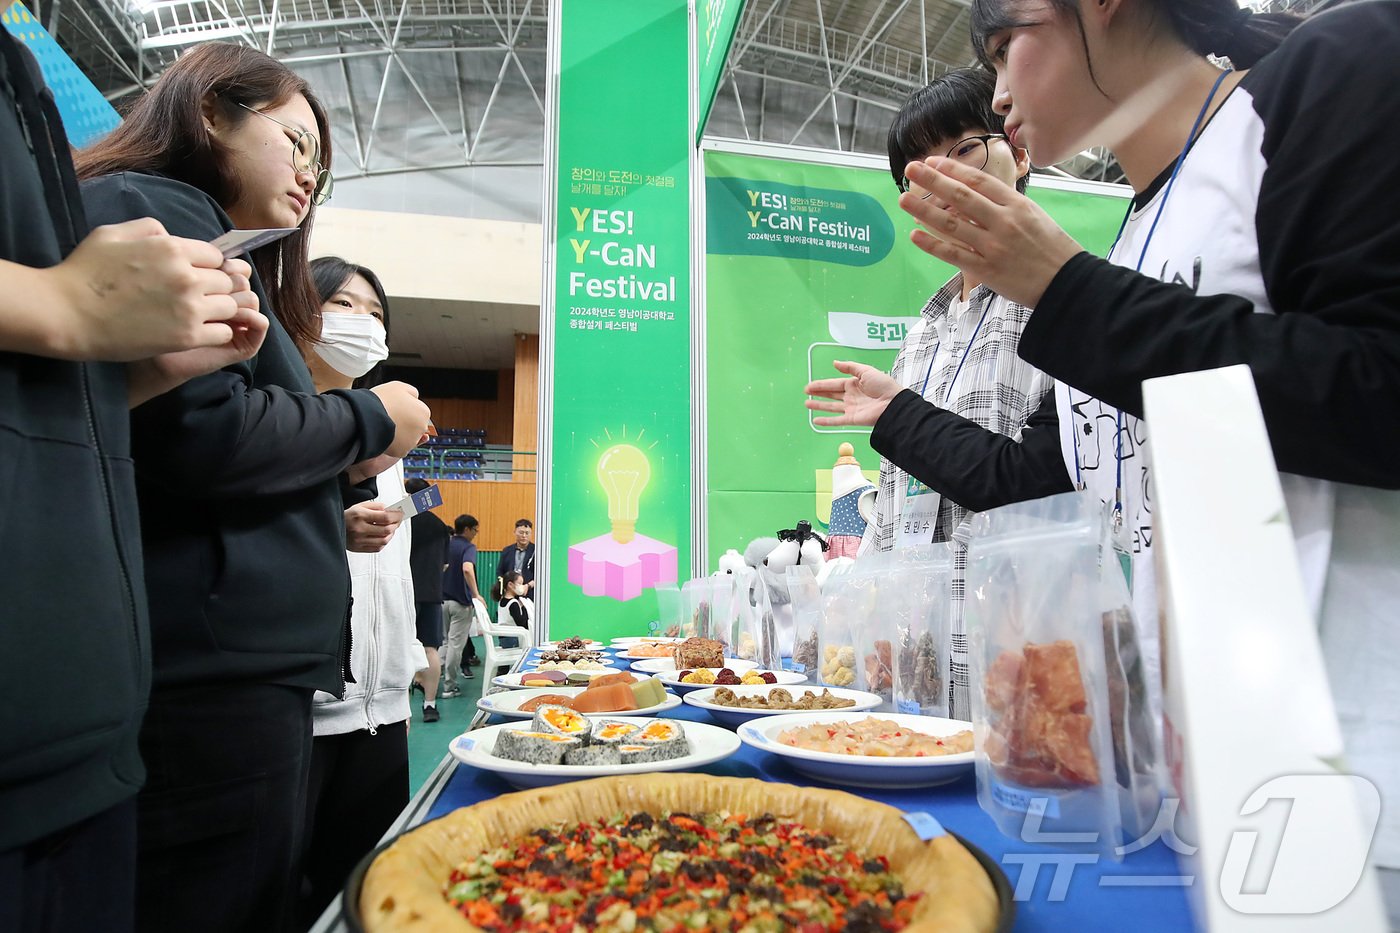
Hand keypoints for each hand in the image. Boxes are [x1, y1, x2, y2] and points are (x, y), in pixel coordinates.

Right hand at [42, 218, 245, 359]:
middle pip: (226, 280)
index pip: (216, 255)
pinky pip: (224, 332)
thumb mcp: (112, 234)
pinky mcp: (187, 336)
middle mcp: (187, 276)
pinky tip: (198, 331)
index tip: (199, 275)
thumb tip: (170, 235)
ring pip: (231, 306)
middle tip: (199, 297)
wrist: (66, 314)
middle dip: (216, 287)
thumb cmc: (83, 272)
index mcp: (172, 248)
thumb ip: (148, 229)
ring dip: (219, 310)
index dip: (209, 266)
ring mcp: (189, 307)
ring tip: (199, 314)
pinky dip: (216, 331)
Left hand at [126, 261, 265, 406]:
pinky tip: (234, 318)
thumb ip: (186, 265)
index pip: (234, 266)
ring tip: (218, 306)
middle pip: (244, 280)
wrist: (149, 362)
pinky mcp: (243, 345)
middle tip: (210, 289)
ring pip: (252, 299)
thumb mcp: (164, 285)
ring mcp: (238, 325)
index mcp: (211, 289)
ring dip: (240, 299)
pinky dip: (252, 318)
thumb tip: (216, 251)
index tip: (208, 265)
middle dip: (230, 280)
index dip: (226, 263)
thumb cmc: (148, 324)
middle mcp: (227, 305)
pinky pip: (261, 324)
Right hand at [345, 501, 402, 552]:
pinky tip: (383, 536)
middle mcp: (359, 529)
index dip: (397, 516)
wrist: (332, 527)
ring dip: (391, 534)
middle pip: (386, 530)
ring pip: (384, 540)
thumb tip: (391, 510)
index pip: (385, 517)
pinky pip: (377, 548)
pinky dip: (384, 542)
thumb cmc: (348, 516)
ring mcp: (359, 541)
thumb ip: (377, 506)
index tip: (401, 513)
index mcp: (360, 515)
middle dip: (396, 525)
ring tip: (391, 528)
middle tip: (398, 521)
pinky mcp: (358, 549)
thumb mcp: (360, 505)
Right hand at [370, 381, 431, 459]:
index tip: (395, 408)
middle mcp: (422, 428)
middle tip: (389, 416)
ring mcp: (412, 441)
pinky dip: (391, 443)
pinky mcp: (402, 451)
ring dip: (398, 433)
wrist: (367, 417)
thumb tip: (415, 398)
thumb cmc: (382, 400)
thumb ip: (412, 393)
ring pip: (406, 437)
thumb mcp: (399, 387)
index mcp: (424, 412)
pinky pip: (397, 447)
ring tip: (384, 425)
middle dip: (404, 422)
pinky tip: (382, 434)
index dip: (405, 409)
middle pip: (413, 425)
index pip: (418, 411)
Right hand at [804, 360, 902, 426]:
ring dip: (819, 406)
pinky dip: (826, 421)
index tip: (810, 385)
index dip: (822, 384)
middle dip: (819, 392)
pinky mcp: (852, 419)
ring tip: (807, 404)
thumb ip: (850, 367)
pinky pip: (836, 421)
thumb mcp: (866, 371)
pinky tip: (816, 420)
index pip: (834, 383)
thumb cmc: (884, 385)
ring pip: (831, 407)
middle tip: (806, 391)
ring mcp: (851, 408)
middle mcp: (851, 396)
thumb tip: (835, 363)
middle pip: (831, 394)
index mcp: (854, 384)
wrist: (893, 403)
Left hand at [900, 157, 1083, 307]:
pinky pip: (954, 254)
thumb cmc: (1052, 248)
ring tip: (904, 199)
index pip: (978, 181)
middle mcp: (1003, 222)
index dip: (953, 169)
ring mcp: (993, 246)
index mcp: (1017, 205)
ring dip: (924, 210)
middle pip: (960, 196)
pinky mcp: (987, 270)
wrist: (1067, 283)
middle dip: (932, 181)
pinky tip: (915, 234)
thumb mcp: (1034, 216)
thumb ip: (1006, 205)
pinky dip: (932, 245)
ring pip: (952, 224)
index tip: (932, 161)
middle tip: (911, 169)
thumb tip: (977, 194)